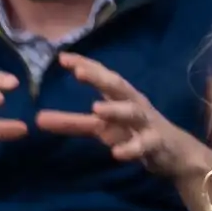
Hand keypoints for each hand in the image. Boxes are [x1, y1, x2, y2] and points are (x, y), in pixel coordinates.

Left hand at [34, 50, 211, 186]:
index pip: (101, 75)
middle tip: (78, 71)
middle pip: (117, 86)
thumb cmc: (133, 133)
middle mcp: (133, 104)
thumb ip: (71, 122)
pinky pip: (143, 145)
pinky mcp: (155, 144)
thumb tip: (37, 119)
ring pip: (132, 112)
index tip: (61, 57)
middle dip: (99, 77)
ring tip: (95, 108)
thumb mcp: (100, 128)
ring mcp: (146, 123)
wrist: (173, 154)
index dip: (84, 64)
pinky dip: (130, 148)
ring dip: (115, 109)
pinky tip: (116, 153)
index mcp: (119, 96)